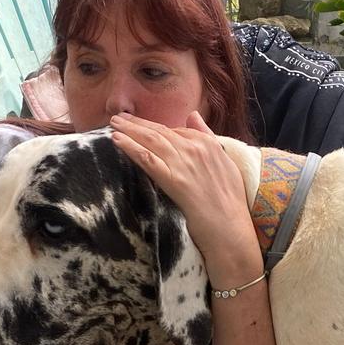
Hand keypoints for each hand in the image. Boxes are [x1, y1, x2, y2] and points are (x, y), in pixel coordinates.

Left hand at [109, 112, 259, 283]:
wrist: (230, 229)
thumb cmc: (231, 203)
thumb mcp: (226, 163)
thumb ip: (208, 137)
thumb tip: (193, 116)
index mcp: (207, 143)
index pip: (175, 130)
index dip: (154, 126)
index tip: (139, 124)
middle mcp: (195, 148)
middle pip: (160, 131)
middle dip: (136, 123)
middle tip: (117, 118)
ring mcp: (183, 163)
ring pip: (151, 140)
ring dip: (129, 130)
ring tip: (112, 124)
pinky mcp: (173, 180)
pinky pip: (147, 159)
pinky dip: (131, 147)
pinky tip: (117, 141)